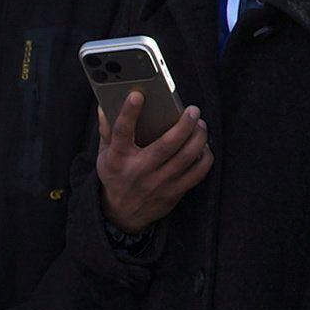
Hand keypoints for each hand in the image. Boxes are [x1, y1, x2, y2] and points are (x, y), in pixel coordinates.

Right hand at [95, 91, 211, 234]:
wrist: (122, 214)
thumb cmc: (116, 177)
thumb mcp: (104, 156)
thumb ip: (107, 131)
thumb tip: (105, 106)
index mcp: (118, 158)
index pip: (121, 132)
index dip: (128, 113)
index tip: (137, 94)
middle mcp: (139, 171)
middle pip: (167, 144)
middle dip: (184, 124)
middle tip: (193, 110)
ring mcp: (158, 183)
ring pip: (187, 157)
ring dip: (198, 137)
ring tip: (200, 124)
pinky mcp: (174, 192)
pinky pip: (198, 172)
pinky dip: (205, 156)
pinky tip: (203, 145)